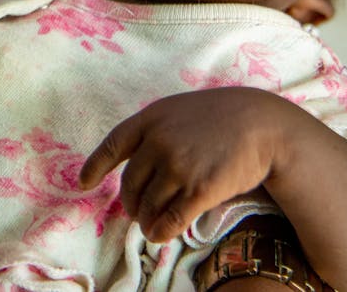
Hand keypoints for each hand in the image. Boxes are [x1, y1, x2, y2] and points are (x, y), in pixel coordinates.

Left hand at [78, 88, 290, 241]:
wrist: (263, 125)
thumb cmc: (223, 116)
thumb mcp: (181, 110)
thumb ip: (156, 130)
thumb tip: (137, 164)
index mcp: (151, 118)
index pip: (113, 145)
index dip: (95, 166)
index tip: (84, 183)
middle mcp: (159, 142)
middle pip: (131, 183)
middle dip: (130, 202)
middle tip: (135, 212)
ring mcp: (178, 166)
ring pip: (148, 204)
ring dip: (145, 220)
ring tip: (148, 226)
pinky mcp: (199, 189)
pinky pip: (170, 218)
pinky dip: (161, 231)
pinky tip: (160, 235)